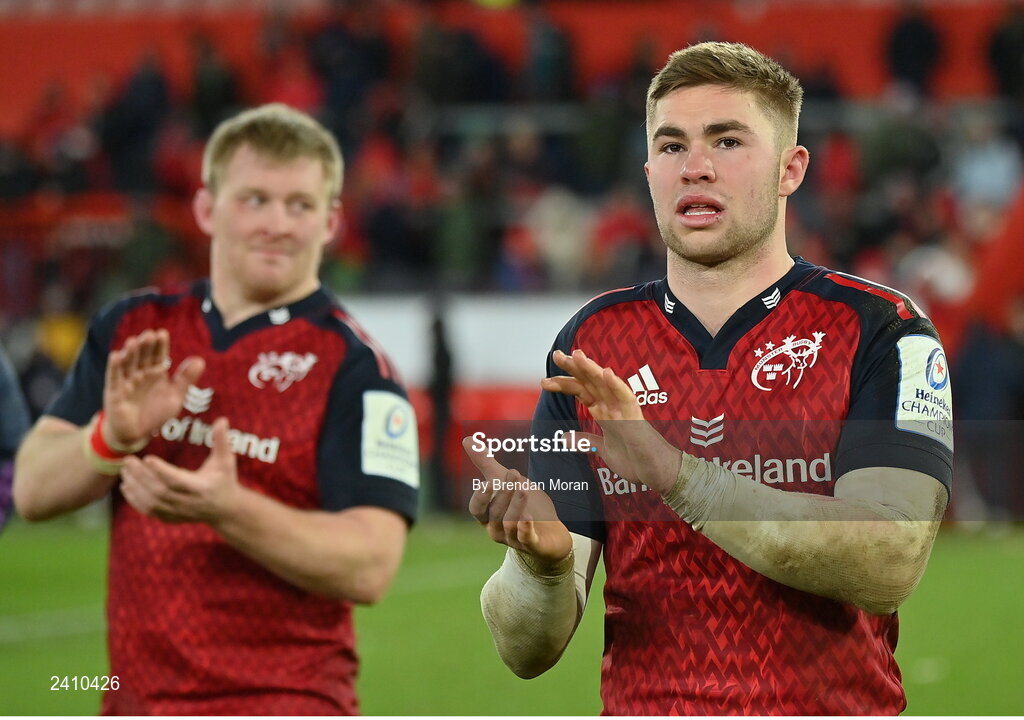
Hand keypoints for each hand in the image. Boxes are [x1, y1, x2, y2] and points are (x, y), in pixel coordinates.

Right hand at [103, 329, 204, 447]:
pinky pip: (114, 378)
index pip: (158, 356)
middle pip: (142, 357)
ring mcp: (126, 381)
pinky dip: (114, 367)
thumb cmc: (156, 414)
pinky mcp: (114, 392)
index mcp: (155, 373)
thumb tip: (200, 360)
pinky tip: (116, 355)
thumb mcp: (175, 397)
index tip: (162, 334)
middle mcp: (140, 374)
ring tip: (134, 341)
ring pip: (128, 364)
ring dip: (130, 353)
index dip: (159, 346)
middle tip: (149, 334)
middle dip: (145, 346)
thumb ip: (186, 380)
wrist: (136, 434)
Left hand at [120, 417, 241, 524]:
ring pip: (151, 502)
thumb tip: (222, 419)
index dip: (161, 471)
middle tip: (128, 460)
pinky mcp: (170, 518)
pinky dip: (135, 500)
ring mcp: (178, 512)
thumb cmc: (225, 480)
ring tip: (125, 470)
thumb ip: (222, 441)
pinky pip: (148, 511)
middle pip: (159, 491)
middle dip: (141, 476)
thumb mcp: (226, 460)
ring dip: (135, 487)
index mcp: (201, 487)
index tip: (147, 458)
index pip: (177, 481)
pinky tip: (126, 487)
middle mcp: (188, 502)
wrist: (225, 510)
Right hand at [463, 437, 571, 568]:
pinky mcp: (532, 545)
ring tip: (525, 488)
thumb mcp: (505, 482)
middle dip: (503, 493)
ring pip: (509, 524)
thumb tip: (467, 439)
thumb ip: (486, 464)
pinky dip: (525, 528)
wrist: (550, 530)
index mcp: (488, 516)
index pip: (476, 509)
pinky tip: (528, 517)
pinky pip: (525, 539)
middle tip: (514, 473)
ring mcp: (513, 539)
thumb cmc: (524, 505)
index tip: (489, 482)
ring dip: (516, 505)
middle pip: (495, 513)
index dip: (481, 497)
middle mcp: (497, 529)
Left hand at [541, 349, 680, 493]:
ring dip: (591, 369)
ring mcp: (624, 410)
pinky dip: (616, 385)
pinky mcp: (636, 418)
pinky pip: (626, 398)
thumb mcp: (603, 449)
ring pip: (605, 384)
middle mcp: (613, 406)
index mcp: (605, 411)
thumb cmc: (635, 460)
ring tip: (576, 355)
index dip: (564, 384)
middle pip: (590, 382)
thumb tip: (565, 437)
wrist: (655, 473)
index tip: (545, 382)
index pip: (582, 391)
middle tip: (556, 355)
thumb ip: (587, 440)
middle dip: (573, 368)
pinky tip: (607, 373)